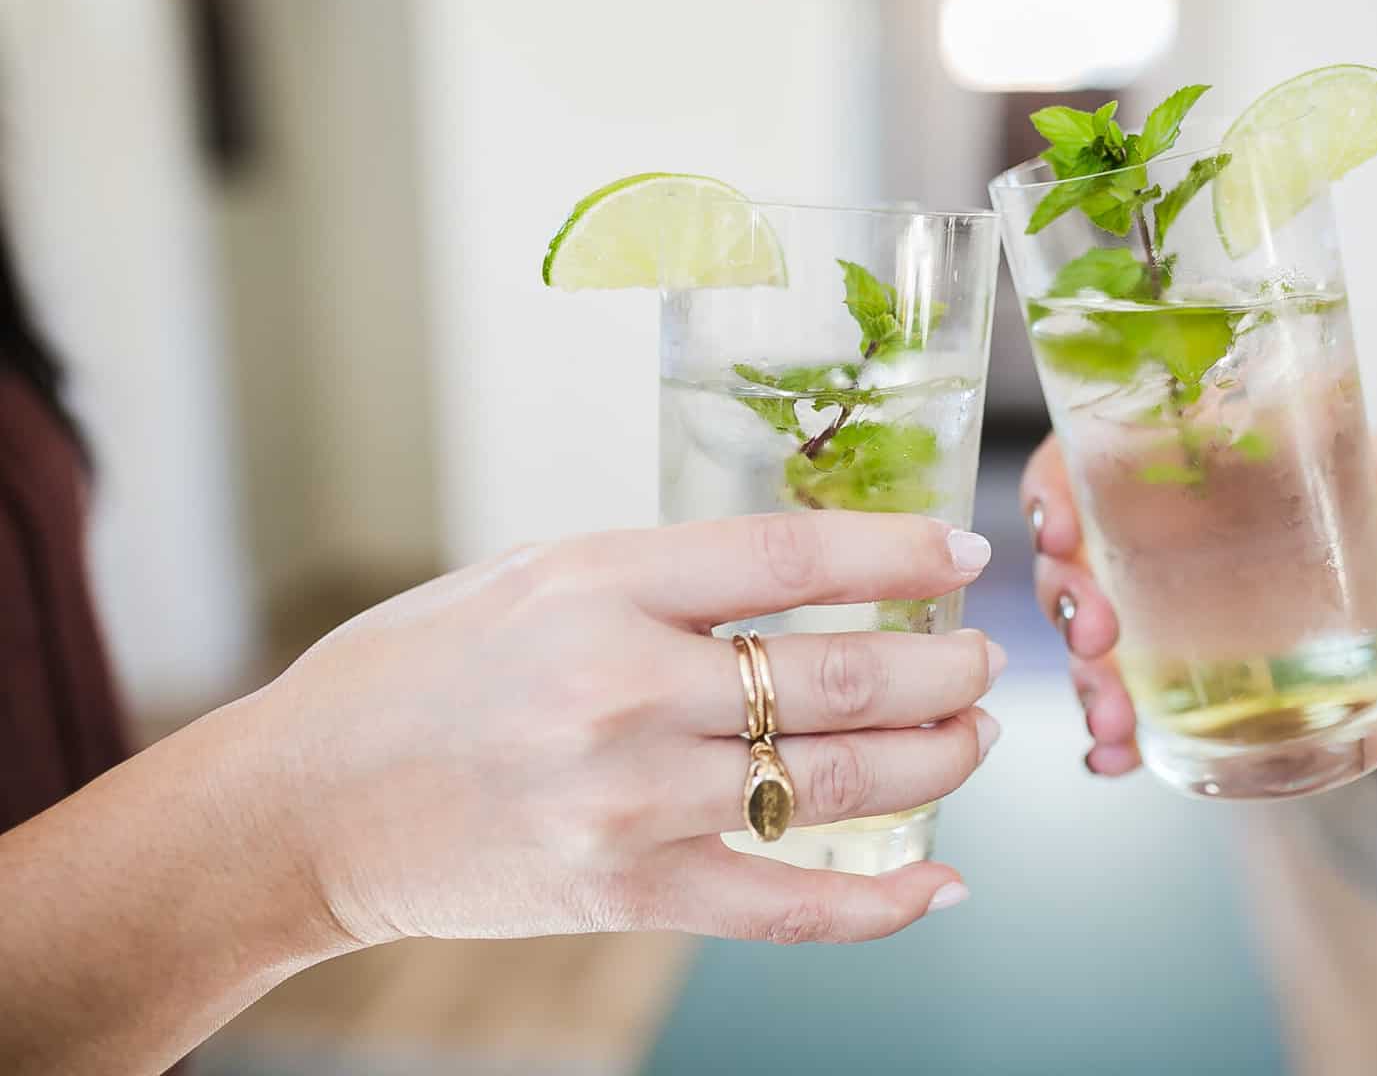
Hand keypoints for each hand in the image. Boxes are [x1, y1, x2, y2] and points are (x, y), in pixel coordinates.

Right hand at [232, 512, 1002, 946]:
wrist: (305, 803)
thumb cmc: (416, 672)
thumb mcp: (531, 575)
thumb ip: (663, 574)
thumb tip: (803, 574)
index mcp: (600, 583)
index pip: (793, 558)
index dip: (901, 556)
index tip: (965, 559)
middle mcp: (625, 687)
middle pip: (841, 680)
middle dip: (946, 671)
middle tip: (985, 663)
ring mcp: (630, 800)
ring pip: (838, 784)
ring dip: (937, 762)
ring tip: (976, 737)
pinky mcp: (627, 892)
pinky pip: (786, 906)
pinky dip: (881, 903)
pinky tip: (943, 882)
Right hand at [1020, 433, 1376, 772]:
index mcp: (1185, 463)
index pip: (1085, 459)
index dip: (1051, 490)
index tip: (1059, 529)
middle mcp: (1156, 537)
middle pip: (1072, 559)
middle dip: (1066, 602)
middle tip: (1098, 637)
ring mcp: (1163, 615)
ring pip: (1090, 640)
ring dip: (1083, 680)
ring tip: (1111, 719)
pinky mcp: (1185, 682)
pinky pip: (1128, 704)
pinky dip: (1111, 735)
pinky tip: (1114, 758)